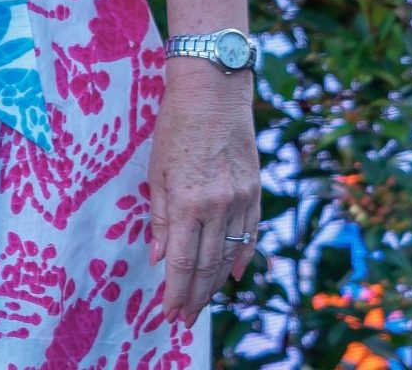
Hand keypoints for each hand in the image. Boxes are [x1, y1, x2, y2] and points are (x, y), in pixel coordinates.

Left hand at [147, 58, 260, 322]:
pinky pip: (250, 234)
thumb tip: (159, 256)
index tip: (169, 313)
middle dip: (195, 296)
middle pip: (207, 265)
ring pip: (229, 255)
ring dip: (216, 283)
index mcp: (187, 201)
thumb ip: (159, 215)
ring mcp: (240, 200)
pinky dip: (242, 257)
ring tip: (202, 303)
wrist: (214, 93)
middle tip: (183, 319)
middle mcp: (217, 206)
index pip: (183, 261)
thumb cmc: (174, 126)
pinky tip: (234, 275)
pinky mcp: (255, 192)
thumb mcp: (156, 169)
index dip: (176, 291)